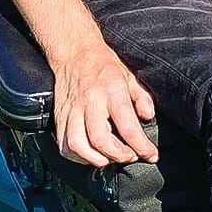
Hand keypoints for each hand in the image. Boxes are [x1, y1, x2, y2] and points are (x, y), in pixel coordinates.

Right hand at [51, 40, 157, 167]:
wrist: (74, 53)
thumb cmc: (103, 66)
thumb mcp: (130, 76)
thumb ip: (142, 98)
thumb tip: (148, 116)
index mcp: (111, 91)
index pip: (127, 126)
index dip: (142, 146)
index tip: (151, 155)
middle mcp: (90, 102)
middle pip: (100, 139)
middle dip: (119, 155)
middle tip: (130, 156)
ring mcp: (72, 111)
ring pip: (78, 145)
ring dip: (96, 159)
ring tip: (109, 157)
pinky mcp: (59, 117)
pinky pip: (64, 145)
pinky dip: (77, 156)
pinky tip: (90, 154)